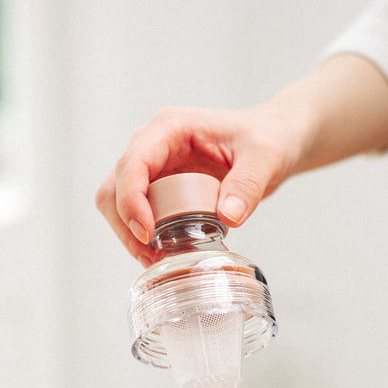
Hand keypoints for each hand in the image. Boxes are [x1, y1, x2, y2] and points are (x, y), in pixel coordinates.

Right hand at [95, 101, 294, 262]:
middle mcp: (153, 144)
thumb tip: (228, 217)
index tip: (148, 234)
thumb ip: (248, 185)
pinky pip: (136, 213)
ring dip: (129, 234)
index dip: (132, 201)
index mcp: (171, 128)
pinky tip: (163, 253)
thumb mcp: (265, 158)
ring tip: (157, 259)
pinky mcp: (159, 187)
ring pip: (117, 203)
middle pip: (114, 187)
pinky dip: (142, 237)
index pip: (134, 163)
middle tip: (151, 255)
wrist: (273, 140)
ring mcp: (153, 166)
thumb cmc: (266, 138)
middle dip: (125, 225)